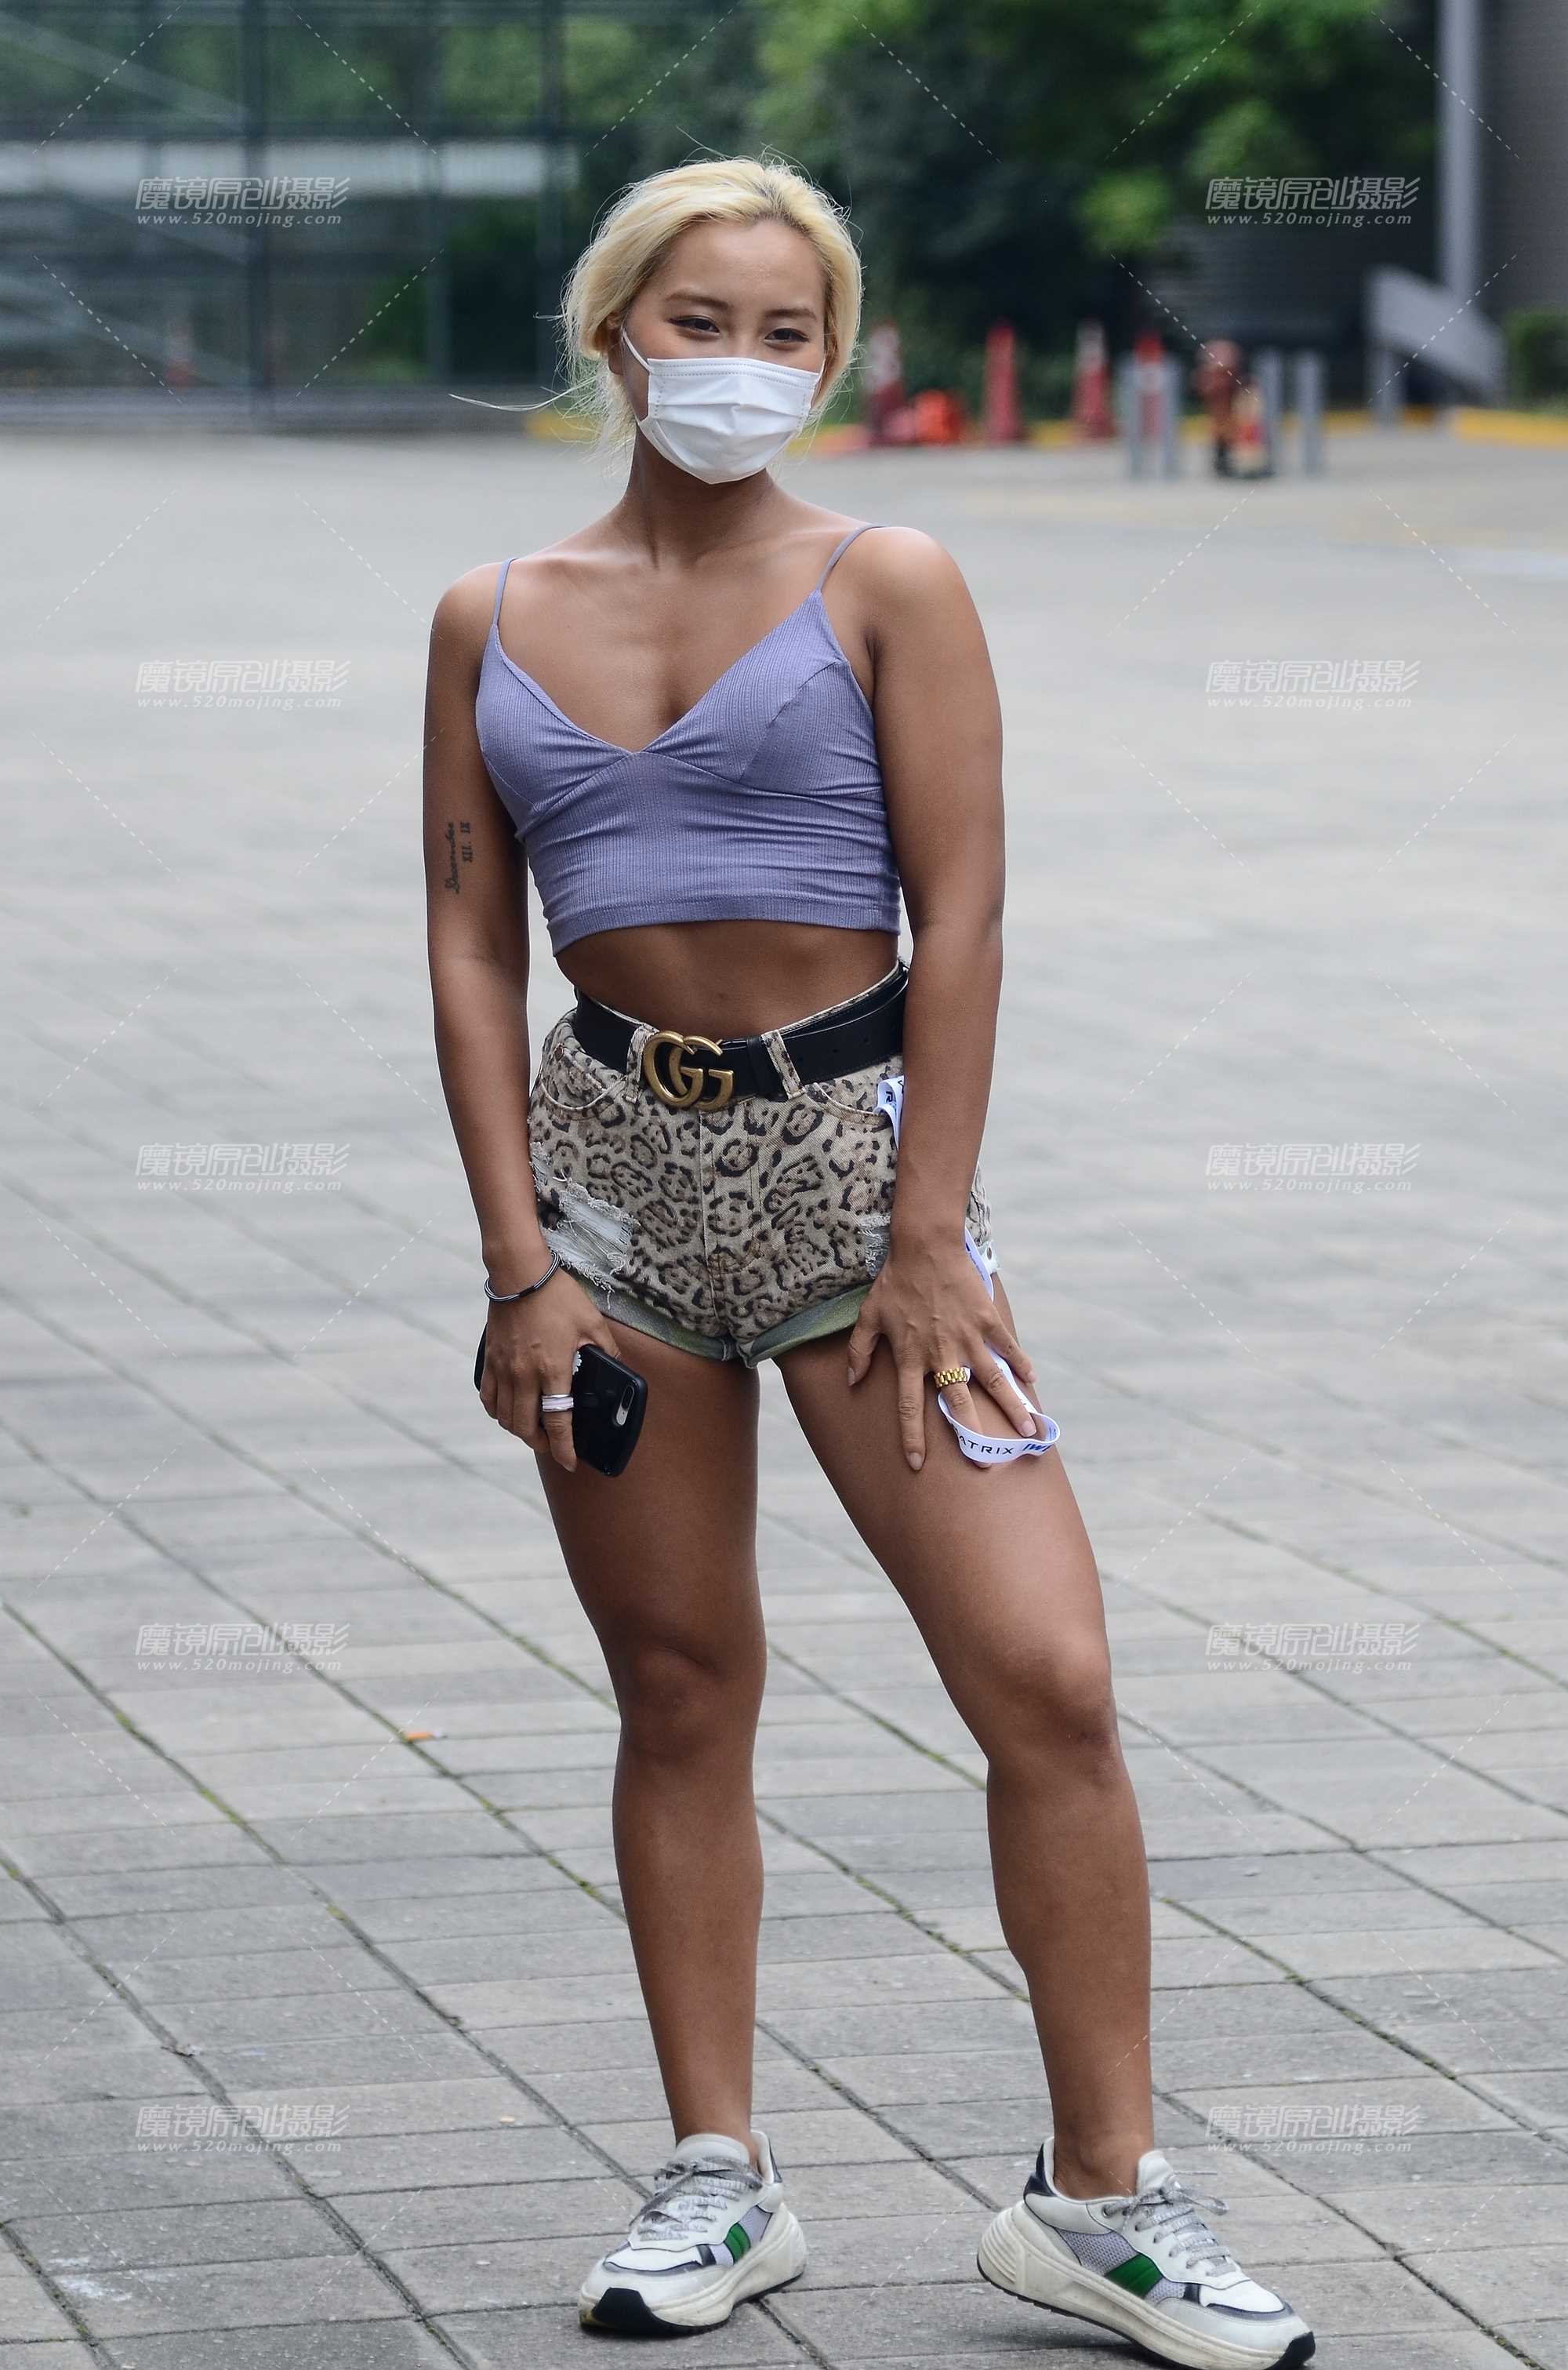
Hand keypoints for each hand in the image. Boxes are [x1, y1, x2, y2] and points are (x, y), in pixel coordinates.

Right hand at [478, 1269, 620, 1471]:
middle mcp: (524, 1374)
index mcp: (553, 1368)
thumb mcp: (593, 1322)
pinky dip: (498, 1412)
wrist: (520, 1274)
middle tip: (554, 1446)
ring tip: (534, 1431)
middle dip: (542, 1445)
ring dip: (519, 1431)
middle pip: (526, 1428)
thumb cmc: (558, 1296)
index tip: (570, 1462)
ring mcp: (504, 1369)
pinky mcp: (490, 1360)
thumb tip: (620, 1370)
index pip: (557, 1422)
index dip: (564, 1448)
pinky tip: (509, 1411)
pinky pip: (489, 1398)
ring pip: (505, 1418)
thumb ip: (607, 1351)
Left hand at [845, 1239, 1039, 1470]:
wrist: (924, 1246)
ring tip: (1030, 1431)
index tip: (916, 1465)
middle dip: (973, 1436)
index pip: (910, 1407)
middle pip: (959, 1404)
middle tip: (988, 1462)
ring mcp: (967, 1338)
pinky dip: (1020, 1364)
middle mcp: (940, 1354)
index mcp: (910, 1357)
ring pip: (992, 1381)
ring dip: (1012, 1407)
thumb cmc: (895, 1281)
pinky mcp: (986, 1320)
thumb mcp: (868, 1316)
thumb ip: (859, 1351)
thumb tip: (851, 1381)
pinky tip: (1032, 1382)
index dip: (911, 1437)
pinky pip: (1007, 1347)